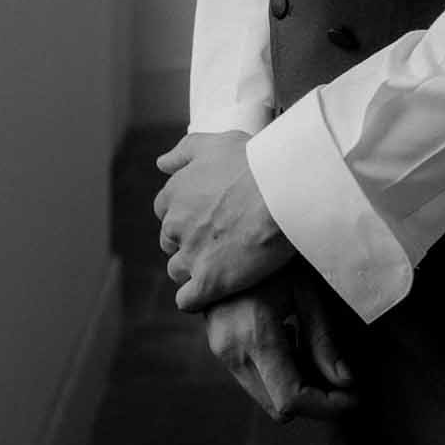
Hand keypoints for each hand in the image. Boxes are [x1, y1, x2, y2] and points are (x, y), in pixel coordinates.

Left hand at [153, 131, 293, 310]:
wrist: (283, 191)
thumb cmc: (255, 163)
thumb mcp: (218, 143)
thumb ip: (185, 151)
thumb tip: (161, 163)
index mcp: (176, 192)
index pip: (165, 208)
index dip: (186, 212)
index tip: (207, 214)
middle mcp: (176, 224)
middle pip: (170, 241)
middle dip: (188, 240)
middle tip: (220, 237)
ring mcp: (191, 255)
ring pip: (177, 270)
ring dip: (193, 269)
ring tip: (223, 264)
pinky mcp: (208, 282)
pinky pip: (187, 301)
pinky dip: (197, 299)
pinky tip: (216, 291)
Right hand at [204, 269, 357, 423]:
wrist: (223, 237)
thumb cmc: (272, 255)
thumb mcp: (303, 289)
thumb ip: (323, 339)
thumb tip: (346, 382)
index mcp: (255, 334)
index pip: (291, 399)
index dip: (326, 406)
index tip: (353, 397)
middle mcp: (232, 351)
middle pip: (278, 409)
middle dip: (314, 401)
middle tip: (343, 380)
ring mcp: (221, 353)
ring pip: (266, 399)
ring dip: (295, 388)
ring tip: (314, 348)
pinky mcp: (219, 350)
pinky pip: (255, 381)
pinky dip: (278, 375)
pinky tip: (291, 339)